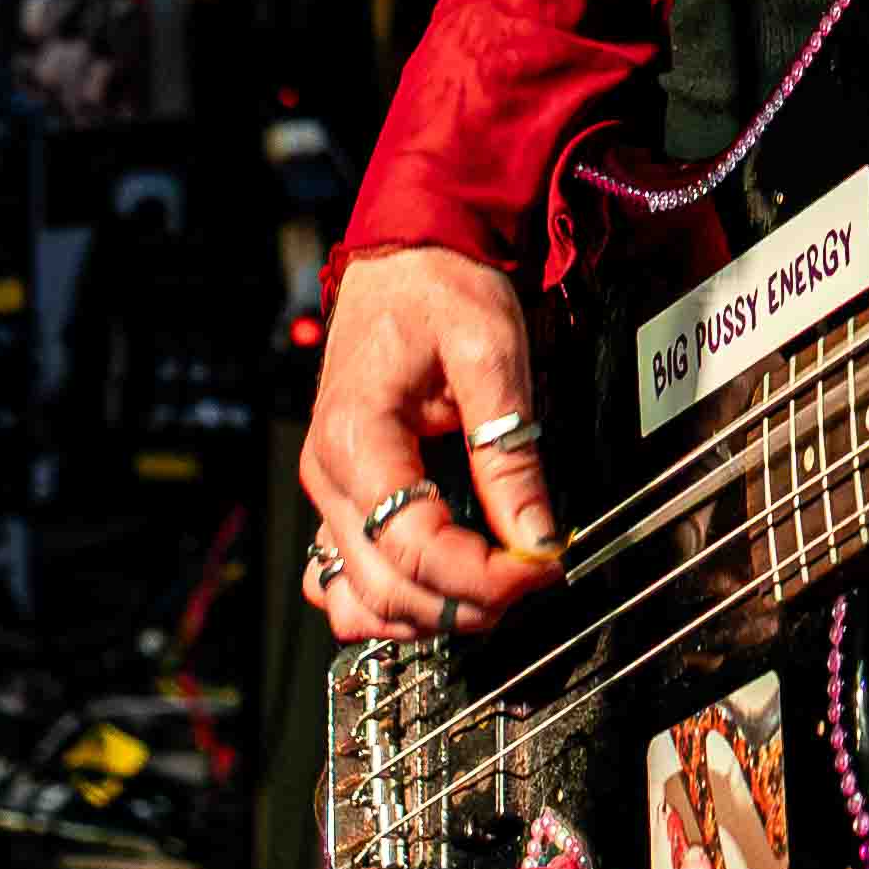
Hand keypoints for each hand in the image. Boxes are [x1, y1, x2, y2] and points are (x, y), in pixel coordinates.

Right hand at [298, 246, 567, 644]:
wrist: (405, 254)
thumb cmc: (443, 289)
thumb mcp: (492, 353)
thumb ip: (510, 454)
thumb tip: (538, 538)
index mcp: (356, 437)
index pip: (413, 546)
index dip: (483, 576)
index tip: (542, 567)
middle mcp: (326, 474)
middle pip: (385, 588)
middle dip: (466, 604)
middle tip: (532, 580)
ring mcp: (325, 491)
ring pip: (360, 599)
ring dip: (429, 614)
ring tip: (495, 588)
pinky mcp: (338, 496)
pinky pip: (345, 579)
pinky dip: (390, 601)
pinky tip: (442, 584)